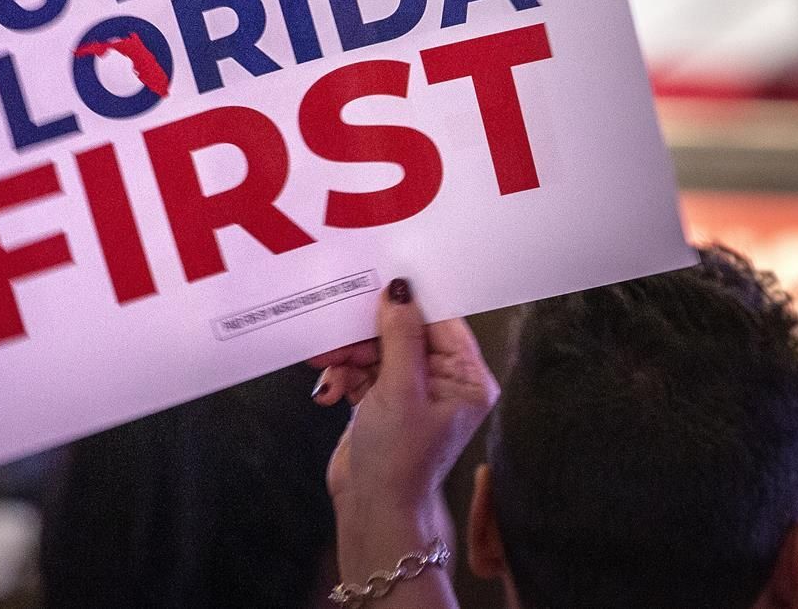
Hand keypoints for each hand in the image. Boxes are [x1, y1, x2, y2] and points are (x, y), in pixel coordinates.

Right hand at [308, 279, 498, 582]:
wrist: (372, 513)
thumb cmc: (399, 462)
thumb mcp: (400, 390)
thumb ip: (400, 336)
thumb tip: (400, 291)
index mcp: (467, 378)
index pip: (442, 321)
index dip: (410, 303)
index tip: (379, 284)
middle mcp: (444, 381)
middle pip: (404, 333)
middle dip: (368, 336)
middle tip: (340, 340)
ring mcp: (412, 391)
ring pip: (378, 349)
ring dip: (350, 356)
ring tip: (330, 368)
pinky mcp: (383, 401)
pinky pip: (363, 369)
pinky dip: (344, 374)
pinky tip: (331, 390)